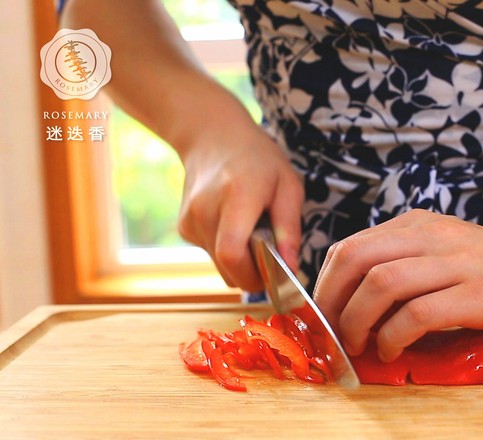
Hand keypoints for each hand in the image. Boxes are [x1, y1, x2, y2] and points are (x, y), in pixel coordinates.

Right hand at [177, 122, 303, 290]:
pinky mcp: (184, 228)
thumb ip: (290, 229)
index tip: (276, 274)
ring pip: (220, 266)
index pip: (232, 253)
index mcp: (237, 197)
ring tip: (254, 232)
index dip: (254, 274)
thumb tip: (291, 269)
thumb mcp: (288, 186)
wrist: (214, 137)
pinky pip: (211, 255)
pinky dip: (228, 251)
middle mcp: (205, 210)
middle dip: (254, 274)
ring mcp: (190, 220)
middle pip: (227, 266)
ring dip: (242, 262)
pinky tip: (236, 225)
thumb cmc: (259, 160)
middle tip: (272, 257)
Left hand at [313, 209, 482, 361]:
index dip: (326, 284)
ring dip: (358, 320)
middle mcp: (431, 236)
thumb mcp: (442, 248)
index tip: (322, 316)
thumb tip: (351, 298)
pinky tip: (392, 350)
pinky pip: (419, 312)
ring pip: (382, 282)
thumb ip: (402, 261)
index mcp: (417, 225)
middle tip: (332, 333)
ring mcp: (456, 261)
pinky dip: (394, 335)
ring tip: (359, 345)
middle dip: (332, 300)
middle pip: (357, 258)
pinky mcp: (478, 292)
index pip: (351, 246)